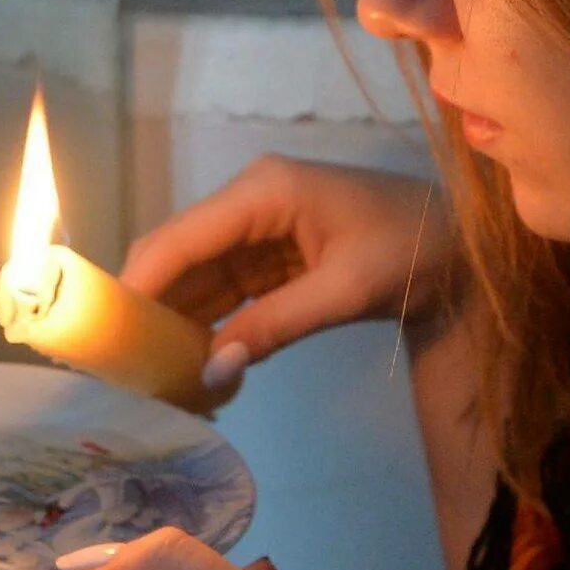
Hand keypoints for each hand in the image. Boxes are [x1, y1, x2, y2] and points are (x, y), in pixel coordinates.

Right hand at [118, 157, 456, 401]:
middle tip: (123, 368)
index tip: (106, 335)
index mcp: (264, 191)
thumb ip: (277, 325)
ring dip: (176, 323)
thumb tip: (211, 371)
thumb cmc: (415, 252)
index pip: (180, 238)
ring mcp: (259, 228)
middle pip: (178, 256)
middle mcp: (250, 201)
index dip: (138, 284)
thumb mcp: (348, 290)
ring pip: (196, 277)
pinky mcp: (271, 255)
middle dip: (149, 309)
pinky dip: (209, 326)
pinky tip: (195, 366)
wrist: (463, 247)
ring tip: (152, 377)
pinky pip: (224, 291)